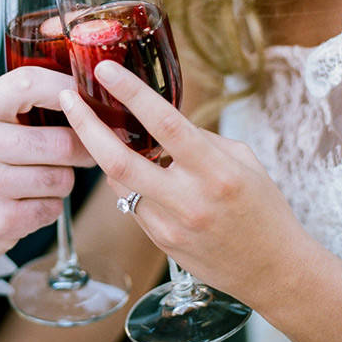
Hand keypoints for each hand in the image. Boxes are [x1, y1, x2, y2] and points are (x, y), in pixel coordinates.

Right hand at [0, 67, 93, 267]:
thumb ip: (21, 101)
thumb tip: (85, 92)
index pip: (29, 83)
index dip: (67, 88)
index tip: (86, 98)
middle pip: (61, 142)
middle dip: (83, 148)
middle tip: (85, 150)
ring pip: (62, 178)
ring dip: (64, 179)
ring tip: (45, 176)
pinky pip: (52, 209)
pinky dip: (50, 206)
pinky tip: (30, 200)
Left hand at [59, 60, 309, 309]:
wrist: (275, 271)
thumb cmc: (263, 208)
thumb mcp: (243, 159)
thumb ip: (199, 139)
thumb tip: (159, 120)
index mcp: (216, 170)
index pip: (165, 122)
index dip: (131, 92)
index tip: (105, 70)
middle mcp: (189, 199)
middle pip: (119, 160)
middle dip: (85, 125)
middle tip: (66, 98)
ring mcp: (171, 226)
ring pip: (118, 182)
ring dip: (104, 153)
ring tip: (95, 129)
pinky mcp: (161, 243)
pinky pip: (131, 204)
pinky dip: (126, 182)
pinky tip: (132, 169)